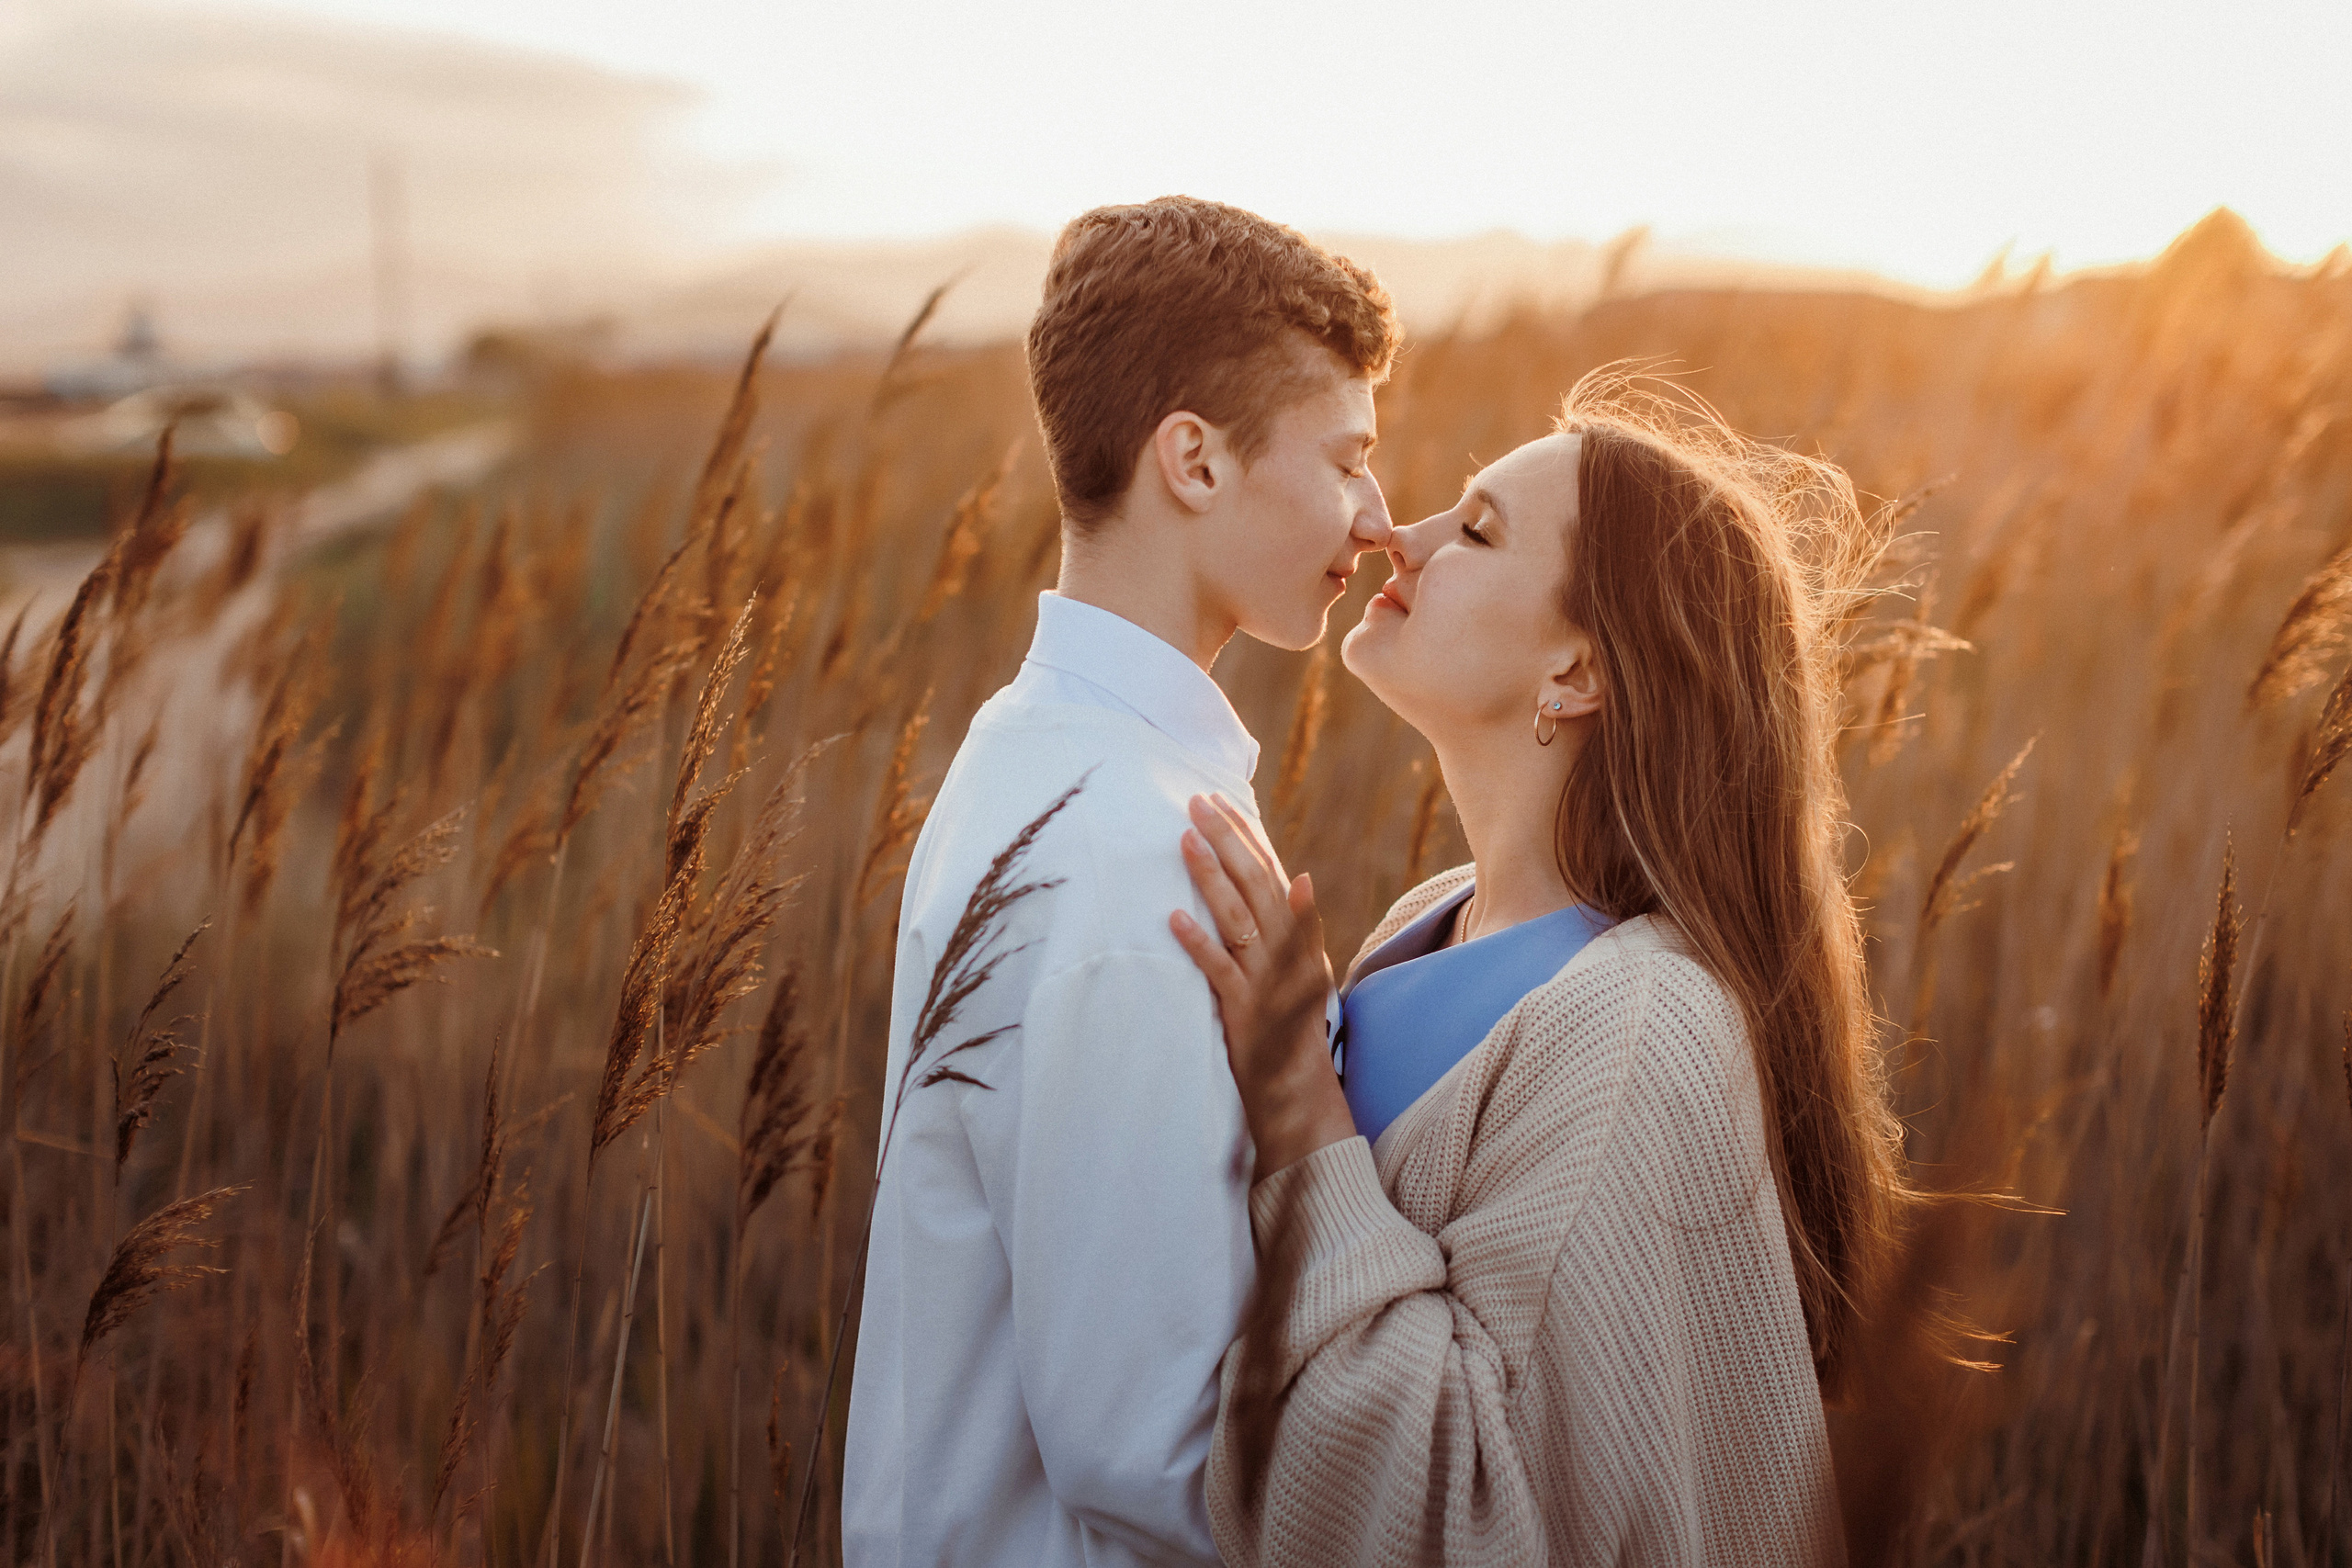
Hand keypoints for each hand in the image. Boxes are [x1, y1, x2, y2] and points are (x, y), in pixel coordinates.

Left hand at [1169, 794, 1356, 1179]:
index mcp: (1301, 939)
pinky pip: (1219, 971)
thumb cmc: (1293, 1030)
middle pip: (1257, 885)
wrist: (1300, 1094)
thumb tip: (1296, 875)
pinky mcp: (1245, 1012)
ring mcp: (1268, 981)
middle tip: (1196, 803)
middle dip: (1226, 840)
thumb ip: (1294, 926)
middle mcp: (1290, 953)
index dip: (1247, 835)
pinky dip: (1199, 943)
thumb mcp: (1301, 972)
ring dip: (1211, 876)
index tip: (1221, 801)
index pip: (1272, 873)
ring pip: (1239, 918)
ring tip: (1184, 839)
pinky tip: (1174, 918)